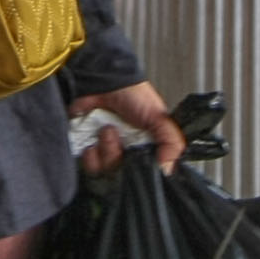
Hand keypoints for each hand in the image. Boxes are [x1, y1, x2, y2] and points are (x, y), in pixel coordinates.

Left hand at [70, 81, 186, 172]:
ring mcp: (107, 153)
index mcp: (145, 149)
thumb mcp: (160, 117)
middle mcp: (127, 154)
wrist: (102, 81)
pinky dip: (90, 154)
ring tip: (106, 130)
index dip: (141, 172)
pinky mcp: (88, 151)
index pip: (146, 174)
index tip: (137, 158)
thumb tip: (167, 170)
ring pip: (106, 173)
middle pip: (124, 177)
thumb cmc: (132, 95)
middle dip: (118, 157)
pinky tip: (92, 138)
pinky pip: (89, 167)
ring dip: (105, 151)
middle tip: (117, 135)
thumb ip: (171, 143)